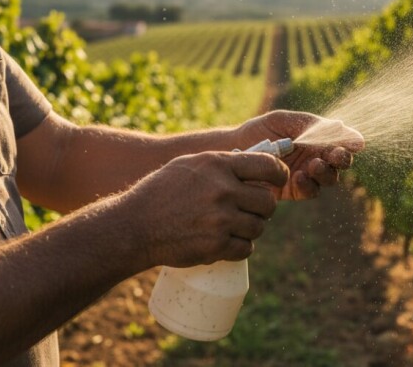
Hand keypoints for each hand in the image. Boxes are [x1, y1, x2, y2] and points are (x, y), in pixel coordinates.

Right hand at [123, 151, 288, 267]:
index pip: (268, 166)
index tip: (278, 181)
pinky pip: (246, 248)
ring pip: (259, 227)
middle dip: (263, 208)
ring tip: (235, 227)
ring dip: (251, 229)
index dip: (279, 174)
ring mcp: (221, 219)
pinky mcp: (215, 245)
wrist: (134, 226)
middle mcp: (223, 190)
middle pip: (268, 202)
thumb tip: (256, 165)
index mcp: (219, 165)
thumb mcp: (190, 165)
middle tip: (251, 210)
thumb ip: (222, 164)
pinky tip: (228, 242)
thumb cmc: (162, 192)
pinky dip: (240, 247)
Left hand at [239, 110, 364, 199]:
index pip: (342, 141)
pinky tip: (299, 177)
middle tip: (334, 156)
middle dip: (341, 159)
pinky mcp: (295, 191)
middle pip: (341, 162)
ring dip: (326, 172)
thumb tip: (348, 132)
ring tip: (313, 166)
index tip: (349, 143)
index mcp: (318, 137)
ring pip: (330, 178)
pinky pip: (311, 191)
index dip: (350, 143)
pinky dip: (309, 185)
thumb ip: (314, 126)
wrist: (232, 150)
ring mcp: (307, 174)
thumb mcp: (285, 121)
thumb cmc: (260, 131)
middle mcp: (317, 156)